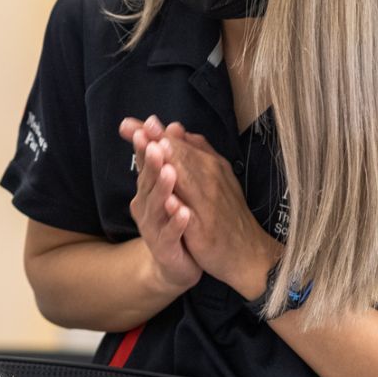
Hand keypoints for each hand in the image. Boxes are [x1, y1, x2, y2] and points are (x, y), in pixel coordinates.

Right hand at [118, 117, 202, 292]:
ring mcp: (153, 227)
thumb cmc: (175, 221)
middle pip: (147, 181)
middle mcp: (145, 206)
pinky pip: (170, 233)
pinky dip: (176, 222)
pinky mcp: (165, 247)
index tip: (145, 127)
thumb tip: (172, 125)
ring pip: (156, 205)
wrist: (177, 264)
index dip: (144, 146)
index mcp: (148, 189)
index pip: (145, 163)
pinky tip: (184, 212)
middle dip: (152, 163)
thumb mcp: (174, 186)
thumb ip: (171, 157)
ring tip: (170, 172)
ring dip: (163, 188)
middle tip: (156, 145)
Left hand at [137, 120, 281, 299]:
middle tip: (139, 130)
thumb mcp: (213, 176)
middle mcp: (210, 180)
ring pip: (188, 182)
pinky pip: (192, 217)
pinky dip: (181, 208)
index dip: (155, 133)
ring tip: (155, 150)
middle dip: (159, 142)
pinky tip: (169, 200)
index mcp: (208, 165)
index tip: (129, 123)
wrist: (248, 253)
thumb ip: (194, 151)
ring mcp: (208, 204)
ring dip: (172, 166)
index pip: (178, 145)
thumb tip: (174, 126)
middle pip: (181, 158)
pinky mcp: (206, 230)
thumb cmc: (226, 212)